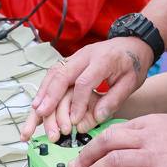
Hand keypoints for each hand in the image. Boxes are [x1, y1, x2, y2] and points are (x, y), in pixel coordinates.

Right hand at [21, 36, 152, 139]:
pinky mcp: (70, 63)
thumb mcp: (131, 82)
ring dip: (41, 96)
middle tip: (42, 115)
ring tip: (35, 114)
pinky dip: (43, 92)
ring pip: (53, 75)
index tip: (75, 122)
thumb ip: (114, 99)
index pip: (84, 82)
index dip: (78, 103)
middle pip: (62, 75)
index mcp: (102, 59)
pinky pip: (53, 76)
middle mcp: (84, 56)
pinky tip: (36, 107)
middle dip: (50, 97)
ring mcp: (74, 58)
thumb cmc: (132, 64)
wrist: (132, 44)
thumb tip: (96, 118)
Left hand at [68, 114, 166, 166]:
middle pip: (108, 143)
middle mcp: (149, 136)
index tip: (86, 152)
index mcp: (151, 123)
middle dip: (88, 156)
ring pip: (114, 161)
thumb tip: (135, 136)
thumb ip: (153, 130)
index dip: (97, 143)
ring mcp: (155, 155)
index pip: (115, 130)